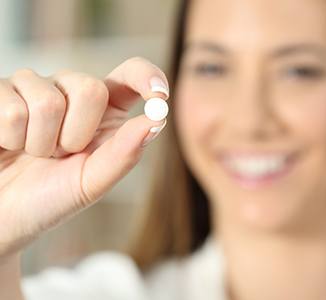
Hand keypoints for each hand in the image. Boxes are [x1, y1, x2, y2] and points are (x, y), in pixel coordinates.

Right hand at [0, 57, 168, 257]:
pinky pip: (10, 107)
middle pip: (90, 89)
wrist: (5, 213)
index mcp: (103, 112)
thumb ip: (124, 153)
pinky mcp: (2, 92)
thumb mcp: (92, 182)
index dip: (147, 77)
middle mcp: (72, 92)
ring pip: (47, 102)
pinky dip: (10, 138)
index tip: (159, 95)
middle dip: (75, 135)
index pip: (130, 76)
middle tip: (60, 155)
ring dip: (39, 143)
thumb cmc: (50, 198)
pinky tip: (8, 144)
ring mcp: (35, 88)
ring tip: (32, 154)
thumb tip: (156, 121)